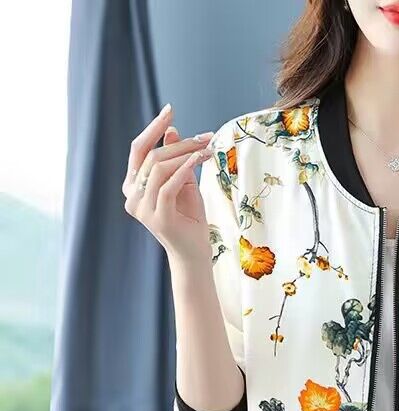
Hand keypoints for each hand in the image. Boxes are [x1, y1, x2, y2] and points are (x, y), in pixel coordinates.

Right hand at [121, 103, 216, 265]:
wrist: (194, 253)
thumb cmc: (189, 219)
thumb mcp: (183, 183)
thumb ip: (176, 159)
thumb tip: (172, 130)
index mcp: (132, 186)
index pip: (138, 149)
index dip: (153, 128)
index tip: (170, 110)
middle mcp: (131, 196)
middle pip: (150, 156)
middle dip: (178, 142)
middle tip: (204, 136)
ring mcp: (142, 208)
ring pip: (159, 168)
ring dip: (185, 154)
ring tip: (207, 148)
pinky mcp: (158, 217)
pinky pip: (169, 185)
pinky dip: (184, 169)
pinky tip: (199, 159)